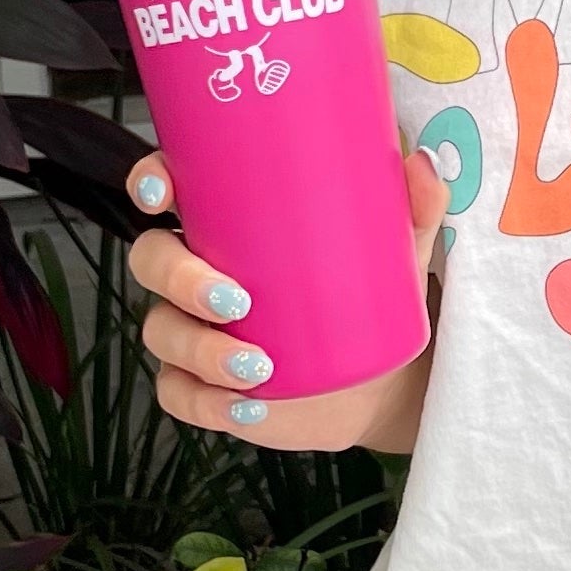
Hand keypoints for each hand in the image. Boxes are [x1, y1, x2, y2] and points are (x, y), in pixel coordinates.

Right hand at [126, 149, 447, 456]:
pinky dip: (204, 401)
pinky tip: (243, 407)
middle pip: (151, 260)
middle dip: (178, 277)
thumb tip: (421, 163)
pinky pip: (178, 392)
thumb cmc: (372, 290)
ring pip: (161, 331)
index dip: (149, 183)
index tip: (163, 193)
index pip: (166, 188)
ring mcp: (194, 329)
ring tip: (258, 367)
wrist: (381, 377)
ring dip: (200, 350)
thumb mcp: (397, 245)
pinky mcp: (203, 384)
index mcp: (228, 220)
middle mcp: (198, 269)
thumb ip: (414, 204)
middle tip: (236, 300)